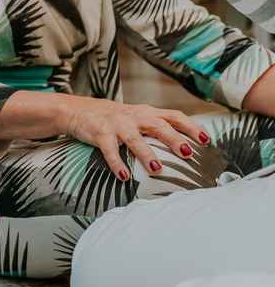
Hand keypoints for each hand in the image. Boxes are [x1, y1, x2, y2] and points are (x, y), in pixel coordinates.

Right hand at [61, 98, 210, 180]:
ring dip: (146, 154)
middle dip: (174, 139)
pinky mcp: (100, 133)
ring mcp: (117, 124)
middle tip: (187, 153)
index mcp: (147, 113)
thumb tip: (183, 149)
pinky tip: (124, 176)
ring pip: (135, 138)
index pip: (174, 116)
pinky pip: (109, 149)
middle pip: (159, 125)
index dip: (191, 127)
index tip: (206, 140)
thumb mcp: (137, 118)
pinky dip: (116, 163)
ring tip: (156, 168)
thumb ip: (156, 128)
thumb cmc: (114, 118)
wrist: (79, 110)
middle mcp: (134, 116)